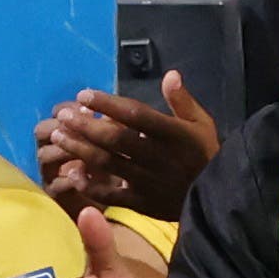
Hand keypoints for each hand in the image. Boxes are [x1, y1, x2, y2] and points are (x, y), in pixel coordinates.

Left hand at [29, 70, 223, 222]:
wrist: (220, 199)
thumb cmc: (207, 156)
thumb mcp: (202, 124)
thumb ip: (183, 101)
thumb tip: (170, 74)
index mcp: (174, 134)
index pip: (135, 115)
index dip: (107, 104)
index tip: (83, 95)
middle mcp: (158, 157)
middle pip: (114, 138)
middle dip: (85, 125)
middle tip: (64, 116)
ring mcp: (148, 182)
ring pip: (107, 164)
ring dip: (79, 149)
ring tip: (58, 137)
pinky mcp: (142, 203)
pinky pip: (109, 194)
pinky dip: (89, 184)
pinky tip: (72, 172)